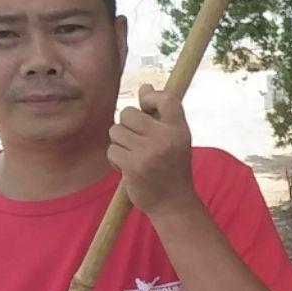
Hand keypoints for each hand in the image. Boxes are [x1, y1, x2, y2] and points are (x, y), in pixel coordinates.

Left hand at [108, 81, 196, 217]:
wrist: (173, 204)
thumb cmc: (172, 169)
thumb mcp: (174, 139)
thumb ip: (160, 113)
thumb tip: (145, 86)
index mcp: (179, 130)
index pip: (166, 99)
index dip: (151, 97)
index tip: (146, 107)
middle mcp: (166, 139)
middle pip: (128, 113)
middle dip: (126, 126)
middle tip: (136, 141)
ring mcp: (149, 153)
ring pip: (116, 132)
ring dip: (120, 144)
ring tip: (134, 157)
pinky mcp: (134, 166)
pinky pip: (112, 150)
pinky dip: (115, 159)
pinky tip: (128, 169)